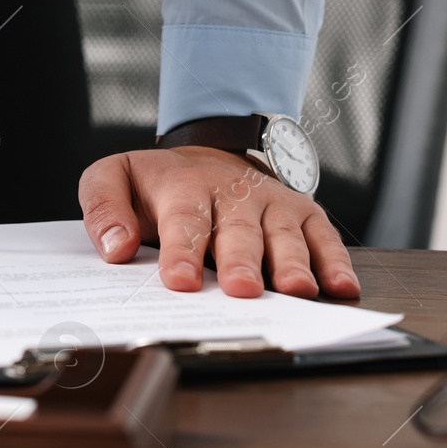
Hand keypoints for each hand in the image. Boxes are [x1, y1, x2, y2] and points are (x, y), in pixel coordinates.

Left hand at [77, 146, 358, 298]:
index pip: (184, 221)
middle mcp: (233, 194)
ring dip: (292, 263)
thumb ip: (104, 208)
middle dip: (241, 261)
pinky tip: (342, 287)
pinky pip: (323, 236)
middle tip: (242, 290)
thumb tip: (115, 248)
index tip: (182, 281)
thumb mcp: (115, 178)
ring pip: (284, 234)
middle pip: (238, 231)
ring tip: (296, 291)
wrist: (210, 156)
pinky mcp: (303, 214)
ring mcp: (272, 204)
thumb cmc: (160, 182)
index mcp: (184, 187)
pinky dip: (336, 261)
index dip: (183, 252)